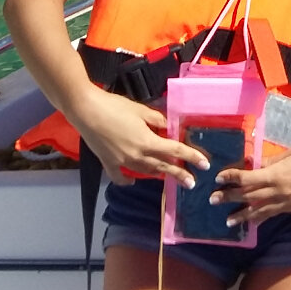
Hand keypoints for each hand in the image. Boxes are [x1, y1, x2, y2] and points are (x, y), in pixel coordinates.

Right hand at [64, 86, 209, 186]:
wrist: (86, 110)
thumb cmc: (115, 107)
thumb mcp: (141, 110)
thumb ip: (158, 121)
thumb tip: (170, 128)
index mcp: (147, 142)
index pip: (175, 151)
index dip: (192, 157)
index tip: (204, 165)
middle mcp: (137, 156)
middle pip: (163, 166)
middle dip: (179, 173)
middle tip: (191, 182)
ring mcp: (122, 162)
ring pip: (145, 171)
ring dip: (158, 173)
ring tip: (168, 175)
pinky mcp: (108, 163)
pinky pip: (121, 177)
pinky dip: (128, 180)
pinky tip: (134, 181)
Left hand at [213, 143, 290, 225]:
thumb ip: (271, 161)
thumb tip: (254, 164)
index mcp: (276, 173)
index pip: (247, 178)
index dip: (231, 178)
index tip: (218, 178)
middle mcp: (278, 190)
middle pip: (248, 196)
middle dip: (229, 198)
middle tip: (212, 200)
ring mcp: (285, 201)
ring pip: (258, 210)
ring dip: (242, 215)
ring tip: (228, 221)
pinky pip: (272, 214)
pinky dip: (260, 218)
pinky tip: (251, 222)